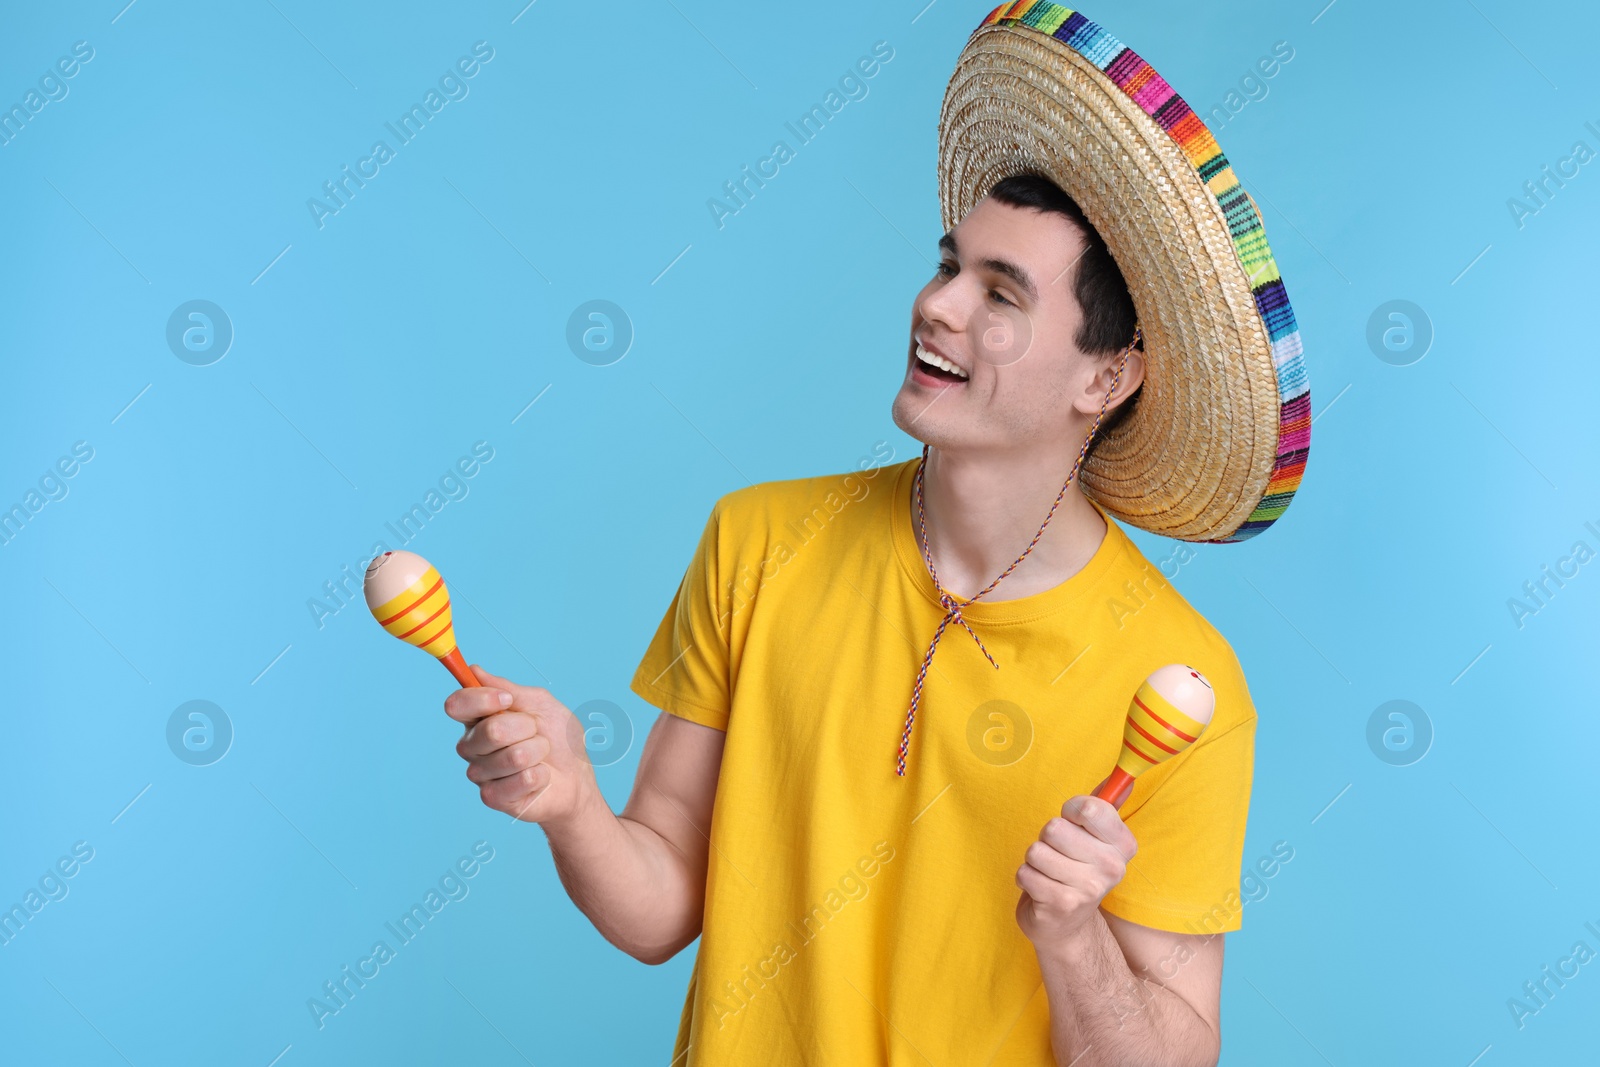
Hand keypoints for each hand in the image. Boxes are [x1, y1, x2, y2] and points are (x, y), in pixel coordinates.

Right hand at [444, 665, 594, 825]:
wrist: (576, 777)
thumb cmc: (557, 738)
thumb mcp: (540, 703)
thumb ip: (508, 688)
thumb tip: (475, 670)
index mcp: (478, 719)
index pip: (457, 705)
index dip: (481, 700)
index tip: (507, 699)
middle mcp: (472, 746)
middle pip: (489, 731)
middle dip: (526, 728)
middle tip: (537, 733)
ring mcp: (480, 774)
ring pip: (512, 756)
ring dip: (538, 752)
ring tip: (541, 756)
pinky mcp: (492, 797)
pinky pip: (521, 779)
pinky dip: (541, 775)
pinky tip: (540, 777)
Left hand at [1015, 795, 1137, 948]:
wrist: (1066, 924)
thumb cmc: (1076, 869)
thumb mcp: (1094, 837)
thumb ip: (1103, 805)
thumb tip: (1124, 778)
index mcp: (1123, 844)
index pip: (1088, 807)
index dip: (1070, 812)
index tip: (1074, 825)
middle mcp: (1112, 867)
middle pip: (1054, 828)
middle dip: (1047, 839)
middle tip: (1059, 856)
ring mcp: (1088, 889)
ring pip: (1036, 850)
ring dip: (1035, 860)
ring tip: (1050, 873)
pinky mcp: (1062, 905)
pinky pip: (1025, 872)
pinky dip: (1026, 878)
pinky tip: (1041, 889)